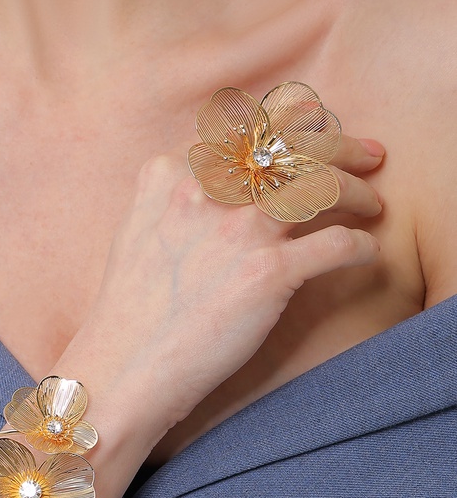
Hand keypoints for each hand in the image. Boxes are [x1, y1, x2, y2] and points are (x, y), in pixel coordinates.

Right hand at [60, 135, 382, 444]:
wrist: (123, 368)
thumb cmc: (128, 310)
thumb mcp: (136, 229)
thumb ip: (169, 193)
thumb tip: (204, 181)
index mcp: (174, 174)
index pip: (251, 131)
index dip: (294, 129)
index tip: (316, 137)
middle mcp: (210, 191)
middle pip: (295, 146)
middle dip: (344, 145)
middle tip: (372, 155)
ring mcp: (240, 230)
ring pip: (323, 185)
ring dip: (359, 191)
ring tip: (373, 204)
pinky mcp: (268, 274)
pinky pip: (338, 245)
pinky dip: (360, 247)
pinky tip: (364, 254)